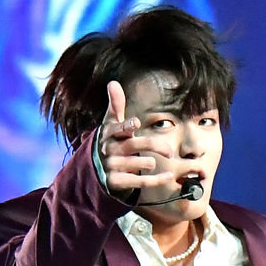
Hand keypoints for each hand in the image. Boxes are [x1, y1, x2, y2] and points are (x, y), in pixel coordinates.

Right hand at [98, 79, 177, 196]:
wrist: (96, 170)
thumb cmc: (111, 141)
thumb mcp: (111, 124)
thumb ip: (115, 105)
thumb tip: (112, 82)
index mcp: (109, 134)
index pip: (117, 128)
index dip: (126, 126)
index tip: (136, 123)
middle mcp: (109, 150)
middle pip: (133, 145)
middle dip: (154, 145)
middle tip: (170, 150)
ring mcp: (112, 167)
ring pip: (137, 164)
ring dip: (150, 163)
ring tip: (155, 162)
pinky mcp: (116, 182)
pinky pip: (140, 182)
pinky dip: (157, 179)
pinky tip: (169, 175)